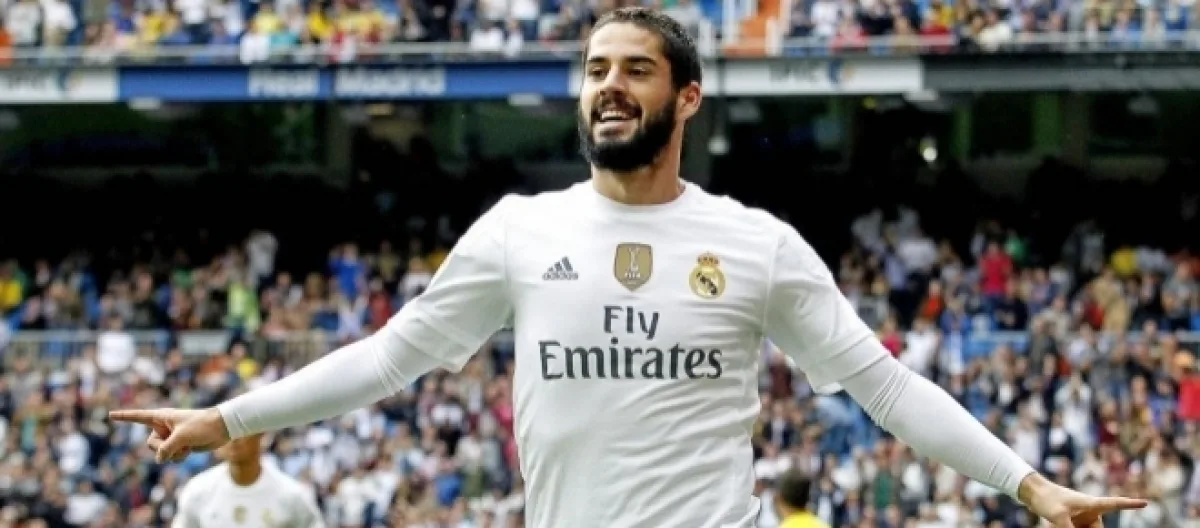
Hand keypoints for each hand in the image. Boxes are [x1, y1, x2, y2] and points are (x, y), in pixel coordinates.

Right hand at [109, 407, 231, 463]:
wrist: (222, 428)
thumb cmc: (203, 425)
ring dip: (173, 454)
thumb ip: (167, 449)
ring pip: (160, 453)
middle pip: (151, 444)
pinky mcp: (179, 445)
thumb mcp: (182, 437)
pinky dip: (179, 457)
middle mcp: (164, 426)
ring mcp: (171, 436)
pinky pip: (170, 457)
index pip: (138, 417)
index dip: (124, 417)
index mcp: (162, 416)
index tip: (110, 414)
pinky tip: (190, 451)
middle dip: (163, 448)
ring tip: (187, 446)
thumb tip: (159, 459)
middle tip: (178, 443)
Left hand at [1019, 472, 1147, 527]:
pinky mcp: (1075, 522)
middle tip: (1067, 524)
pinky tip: (1054, 524)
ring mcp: (1083, 518)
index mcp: (1091, 504)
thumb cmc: (1047, 499)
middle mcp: (1090, 511)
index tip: (1145, 503)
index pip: (1115, 504)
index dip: (1130, 504)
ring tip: (1056, 522)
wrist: (1033, 493)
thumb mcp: (1058, 517)